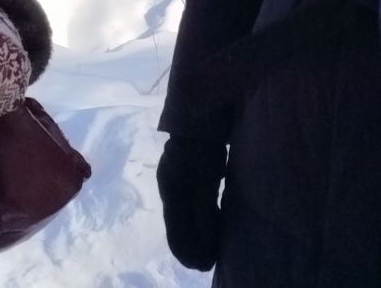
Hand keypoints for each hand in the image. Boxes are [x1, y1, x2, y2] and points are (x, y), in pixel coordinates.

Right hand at [157, 135, 225, 271]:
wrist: (200, 112)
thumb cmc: (204, 147)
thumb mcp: (206, 180)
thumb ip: (204, 212)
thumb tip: (202, 246)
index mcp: (171, 193)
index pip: (176, 232)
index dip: (188, 252)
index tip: (202, 267)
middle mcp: (169, 189)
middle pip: (178, 226)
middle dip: (191, 247)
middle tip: (208, 263)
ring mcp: (174, 180)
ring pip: (183, 215)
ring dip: (196, 233)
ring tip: (210, 247)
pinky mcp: (184, 173)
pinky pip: (189, 203)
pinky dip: (200, 217)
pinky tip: (211, 221)